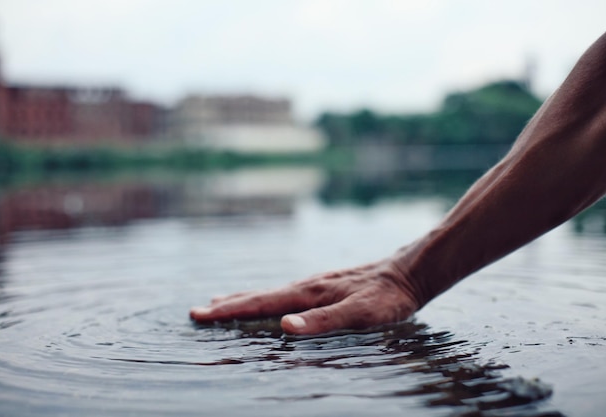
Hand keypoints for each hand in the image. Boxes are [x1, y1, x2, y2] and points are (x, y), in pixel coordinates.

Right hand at [189, 257, 419, 334]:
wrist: (407, 273)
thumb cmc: (386, 297)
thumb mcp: (360, 314)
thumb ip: (324, 321)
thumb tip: (285, 327)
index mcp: (308, 293)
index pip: (260, 304)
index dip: (229, 311)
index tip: (200, 314)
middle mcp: (306, 286)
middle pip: (258, 296)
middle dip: (227, 305)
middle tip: (197, 311)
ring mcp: (314, 285)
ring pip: (270, 293)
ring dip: (243, 299)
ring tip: (221, 301)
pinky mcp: (324, 287)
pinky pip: (285, 293)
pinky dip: (266, 298)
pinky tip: (271, 302)